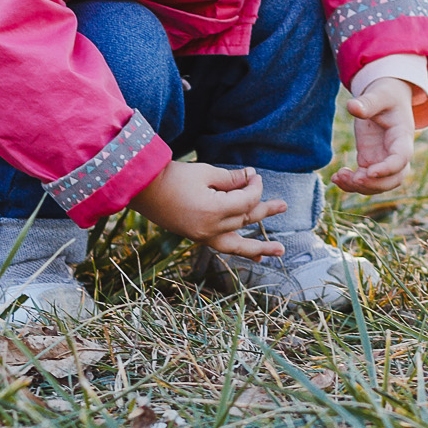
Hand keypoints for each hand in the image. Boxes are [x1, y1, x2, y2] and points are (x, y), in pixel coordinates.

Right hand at [130, 160, 286, 260]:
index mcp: (214, 210)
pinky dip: (241, 250)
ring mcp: (203, 236)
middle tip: (283, 205)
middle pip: (245, 220)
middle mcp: (211, 228)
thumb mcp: (205, 172)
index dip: (255, 186)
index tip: (254, 174)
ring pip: (238, 243)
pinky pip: (224, 246)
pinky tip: (256, 255)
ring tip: (280, 251)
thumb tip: (251, 176)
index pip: (246, 201)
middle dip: (264, 210)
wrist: (143, 190)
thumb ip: (230, 178)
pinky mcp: (197, 237)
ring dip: (260, 246)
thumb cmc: (174, 176)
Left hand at [331, 77, 415, 195]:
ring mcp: (384, 160)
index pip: (401, 159)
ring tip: (338, 177)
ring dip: (360, 187)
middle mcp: (397, 154)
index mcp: (403, 137)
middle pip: (393, 179)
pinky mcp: (371, 161)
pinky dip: (351, 184)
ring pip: (378, 185)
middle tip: (353, 178)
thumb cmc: (386, 95)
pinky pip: (365, 180)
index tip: (368, 171)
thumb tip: (351, 107)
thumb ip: (367, 102)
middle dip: (374, 184)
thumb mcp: (379, 94)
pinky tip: (336, 178)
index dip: (387, 169)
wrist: (387, 98)